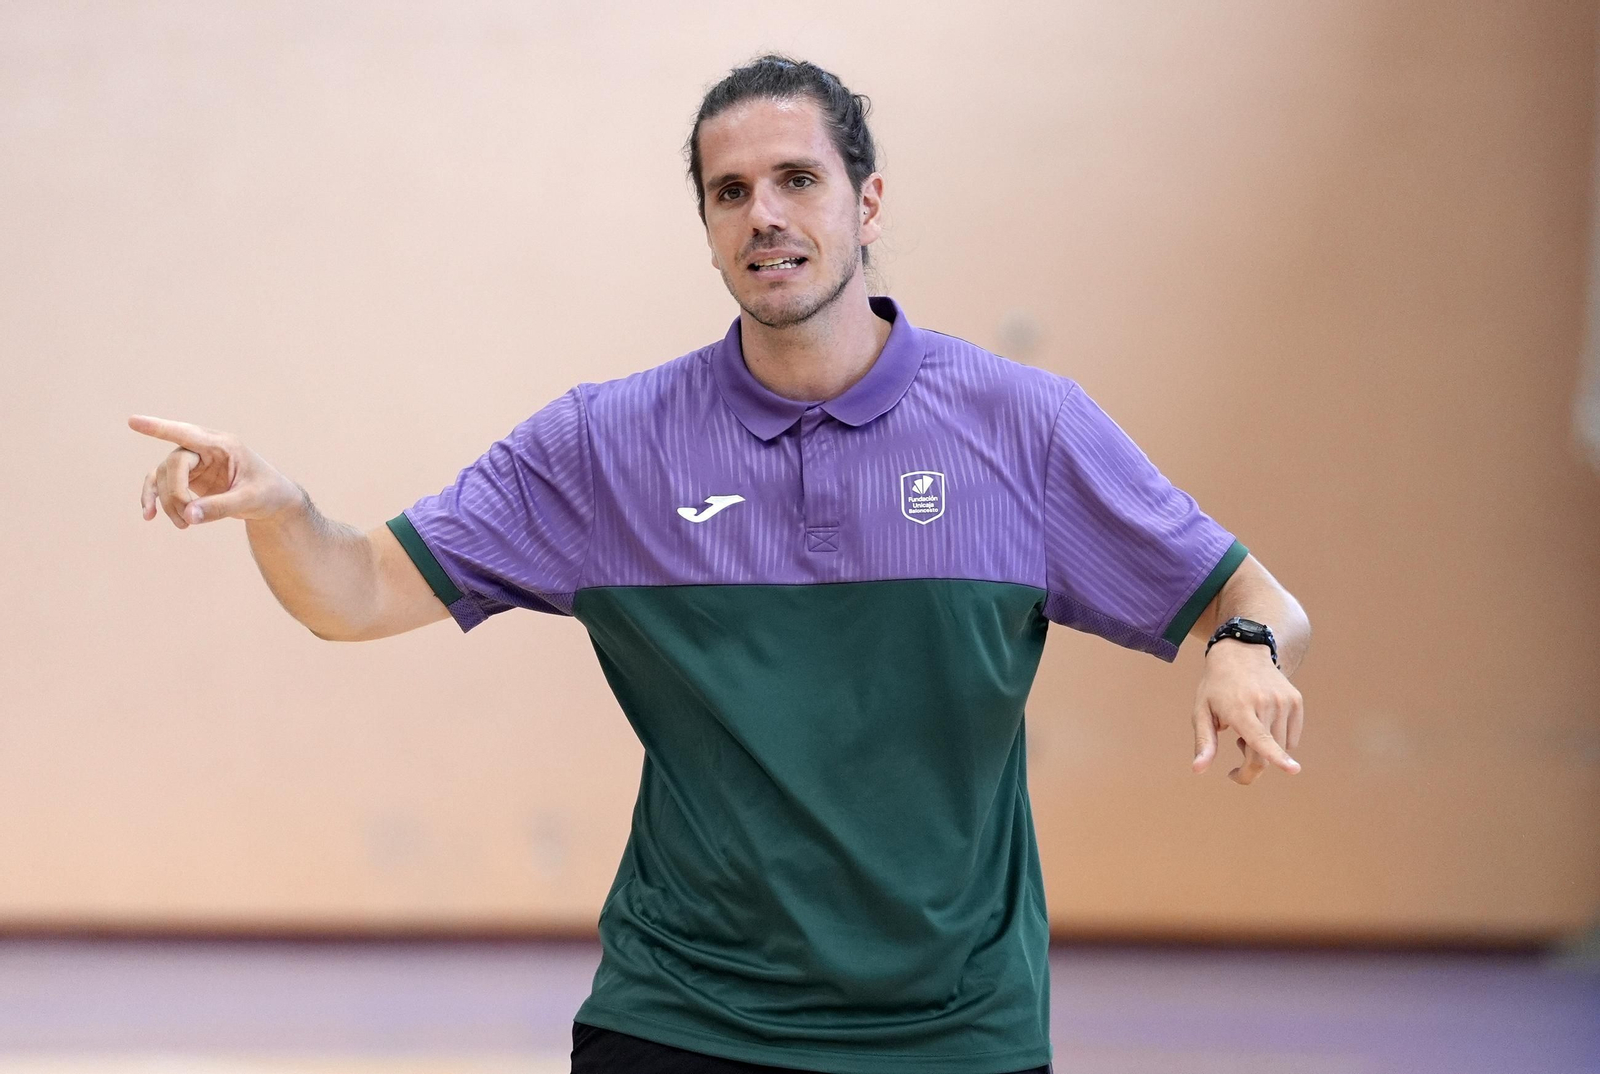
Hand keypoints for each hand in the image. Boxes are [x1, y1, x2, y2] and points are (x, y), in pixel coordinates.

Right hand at [128, 414, 302, 527]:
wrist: (272, 501)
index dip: (159, 428)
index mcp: (223, 445)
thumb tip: (188, 516)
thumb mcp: (250, 500)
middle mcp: (204, 449)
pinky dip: (154, 498)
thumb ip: (221, 507)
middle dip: (176, 493)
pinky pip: (160, 483)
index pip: (186, 434)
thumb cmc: (267, 493)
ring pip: (164, 476)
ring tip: (183, 525)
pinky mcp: (187, 478)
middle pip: (174, 463)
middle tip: (187, 520)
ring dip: (168, 502)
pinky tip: (149, 516)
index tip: (132, 421)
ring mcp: (194, 463)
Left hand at [1191, 640, 1303, 784]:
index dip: (1276, 757)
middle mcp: (1265, 704)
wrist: (1241, 652)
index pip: (1260, 738)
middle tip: (1236, 758)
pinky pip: (1292, 739)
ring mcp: (1284, 701)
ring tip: (1248, 728)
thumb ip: (1204, 742)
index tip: (1293, 770)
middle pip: (1266, 754)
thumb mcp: (1202, 711)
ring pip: (1281, 748)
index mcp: (1239, 708)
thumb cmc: (1216, 687)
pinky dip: (1278, 741)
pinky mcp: (1296, 701)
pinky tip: (1263, 721)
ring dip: (1263, 751)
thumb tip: (1198, 770)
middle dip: (1251, 768)